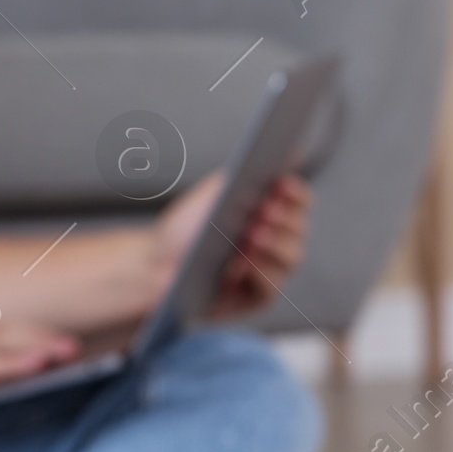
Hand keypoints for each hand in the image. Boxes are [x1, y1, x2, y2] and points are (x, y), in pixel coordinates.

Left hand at [150, 171, 312, 320]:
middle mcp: (274, 244)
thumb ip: (246, 173)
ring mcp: (267, 273)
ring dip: (275, 245)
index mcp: (269, 215)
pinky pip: (269, 289)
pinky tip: (242, 264)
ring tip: (252, 234)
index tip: (282, 183)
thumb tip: (290, 151)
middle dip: (286, 219)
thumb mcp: (212, 195)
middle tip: (264, 210)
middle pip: (299, 230)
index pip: (299, 203)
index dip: (296, 193)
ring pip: (292, 259)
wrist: (152, 266)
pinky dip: (259, 273)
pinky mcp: (254, 300)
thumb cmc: (184, 230)